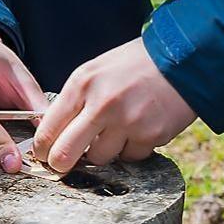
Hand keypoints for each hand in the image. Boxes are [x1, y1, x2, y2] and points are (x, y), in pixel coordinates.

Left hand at [33, 37, 195, 171]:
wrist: (181, 59)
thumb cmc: (134, 65)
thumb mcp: (96, 71)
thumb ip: (75, 100)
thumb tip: (55, 134)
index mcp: (82, 84)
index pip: (48, 129)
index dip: (42, 148)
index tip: (44, 154)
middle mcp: (102, 104)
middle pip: (65, 154)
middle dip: (60, 164)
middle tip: (63, 164)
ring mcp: (127, 122)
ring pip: (98, 159)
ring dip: (102, 152)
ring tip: (114, 132)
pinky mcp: (150, 136)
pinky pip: (129, 158)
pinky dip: (130, 149)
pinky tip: (137, 129)